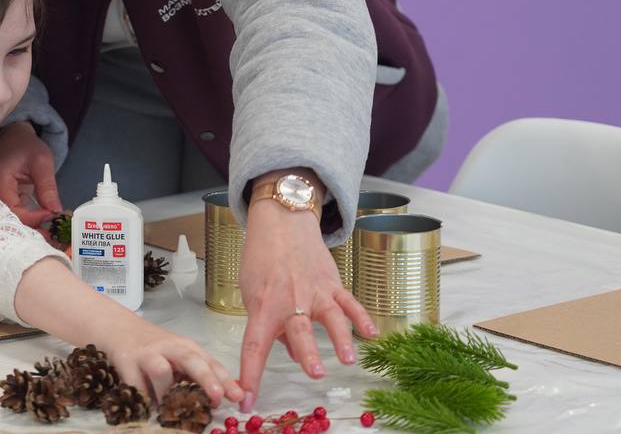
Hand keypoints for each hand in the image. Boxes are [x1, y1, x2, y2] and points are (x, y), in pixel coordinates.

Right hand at [0, 122, 62, 227]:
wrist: (14, 138)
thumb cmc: (27, 146)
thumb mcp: (42, 162)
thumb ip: (47, 187)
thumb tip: (56, 211)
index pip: (14, 211)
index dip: (34, 217)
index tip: (52, 214)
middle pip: (10, 219)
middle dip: (31, 228)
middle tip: (51, 235)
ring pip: (11, 219)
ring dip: (29, 226)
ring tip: (48, 233)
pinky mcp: (1, 200)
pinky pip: (12, 214)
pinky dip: (27, 220)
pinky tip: (40, 225)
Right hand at [15, 259, 243, 406]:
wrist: (114, 326)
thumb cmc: (151, 346)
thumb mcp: (177, 356)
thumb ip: (196, 374)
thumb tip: (226, 397)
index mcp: (186, 347)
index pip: (210, 362)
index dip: (225, 380)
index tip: (239, 396)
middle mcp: (169, 348)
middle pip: (191, 360)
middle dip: (206, 379)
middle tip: (216, 398)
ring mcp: (146, 354)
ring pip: (162, 371)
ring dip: (168, 393)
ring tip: (171, 410)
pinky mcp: (125, 361)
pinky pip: (135, 384)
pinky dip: (142, 399)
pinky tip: (147, 409)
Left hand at [236, 177, 376, 409]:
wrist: (281, 222)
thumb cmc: (261, 259)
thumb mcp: (253, 292)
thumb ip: (269, 322)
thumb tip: (288, 350)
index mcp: (264, 306)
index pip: (254, 345)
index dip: (250, 374)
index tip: (247, 399)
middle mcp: (290, 300)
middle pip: (298, 331)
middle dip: (306, 353)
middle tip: (315, 373)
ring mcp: (314, 292)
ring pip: (330, 317)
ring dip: (340, 338)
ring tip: (348, 359)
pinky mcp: (332, 284)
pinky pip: (349, 302)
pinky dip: (362, 318)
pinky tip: (372, 334)